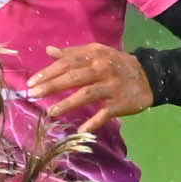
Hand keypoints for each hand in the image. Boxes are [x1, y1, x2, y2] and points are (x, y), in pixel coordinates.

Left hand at [26, 42, 153, 136]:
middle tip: (33, 95)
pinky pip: (104, 114)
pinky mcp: (120, 103)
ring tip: (51, 112)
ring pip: (87, 95)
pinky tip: (80, 130)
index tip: (32, 82)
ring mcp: (112, 87)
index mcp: (95, 56)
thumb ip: (73, 53)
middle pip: (74, 77)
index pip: (68, 62)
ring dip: (67, 104)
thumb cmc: (117, 64)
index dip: (49, 72)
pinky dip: (93, 123)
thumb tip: (49, 51)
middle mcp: (102, 69)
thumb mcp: (98, 53)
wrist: (149, 76)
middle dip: (52, 86)